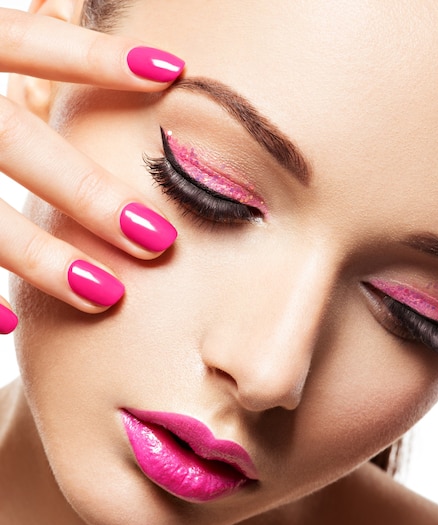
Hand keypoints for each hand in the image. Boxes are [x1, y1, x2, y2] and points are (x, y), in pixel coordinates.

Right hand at [0, 7, 184, 332]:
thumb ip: (21, 57)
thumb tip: (100, 39)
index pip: (22, 45)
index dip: (91, 58)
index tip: (173, 70)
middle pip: (12, 143)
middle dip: (84, 192)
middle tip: (158, 238)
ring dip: (39, 256)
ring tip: (106, 293)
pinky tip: (12, 323)